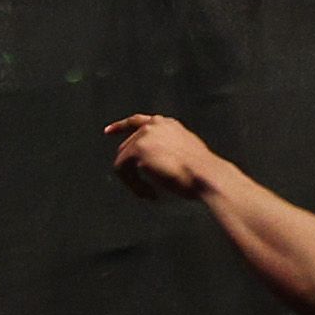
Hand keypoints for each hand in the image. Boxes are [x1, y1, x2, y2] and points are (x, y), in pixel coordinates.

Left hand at [102, 112, 219, 199]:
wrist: (206, 174)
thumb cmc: (202, 171)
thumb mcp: (187, 152)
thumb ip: (170, 150)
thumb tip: (154, 161)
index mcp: (167, 124)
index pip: (138, 121)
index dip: (120, 126)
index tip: (107, 131)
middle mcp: (153, 125)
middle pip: (127, 147)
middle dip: (131, 170)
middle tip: (144, 190)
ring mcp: (144, 137)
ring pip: (123, 161)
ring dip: (133, 181)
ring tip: (148, 194)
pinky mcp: (138, 151)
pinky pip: (123, 171)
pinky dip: (133, 185)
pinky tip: (149, 194)